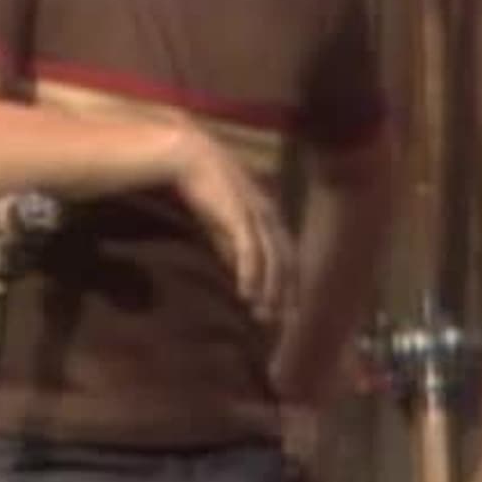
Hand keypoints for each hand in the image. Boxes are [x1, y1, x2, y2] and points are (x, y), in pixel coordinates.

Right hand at [170, 125, 296, 321]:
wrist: (191, 156)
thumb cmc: (207, 190)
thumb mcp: (224, 226)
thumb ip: (233, 248)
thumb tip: (240, 275)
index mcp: (271, 220)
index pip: (288, 259)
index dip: (290, 287)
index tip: (288, 314)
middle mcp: (271, 218)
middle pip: (286, 264)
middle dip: (285, 295)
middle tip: (281, 324)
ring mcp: (258, 215)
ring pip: (272, 260)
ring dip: (270, 291)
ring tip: (263, 316)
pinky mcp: (240, 214)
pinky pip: (250, 250)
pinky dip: (252, 274)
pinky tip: (247, 295)